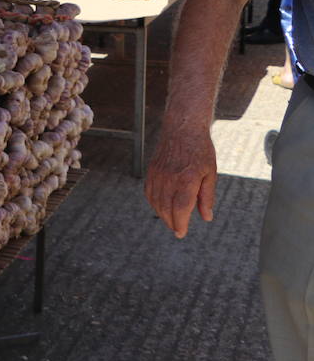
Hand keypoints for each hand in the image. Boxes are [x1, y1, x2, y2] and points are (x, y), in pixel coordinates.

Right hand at [144, 124, 216, 238]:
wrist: (182, 128)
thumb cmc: (200, 150)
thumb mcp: (210, 173)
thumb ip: (207, 197)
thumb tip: (206, 217)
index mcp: (187, 180)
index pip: (181, 208)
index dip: (180, 223)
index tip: (181, 233)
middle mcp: (169, 178)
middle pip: (166, 208)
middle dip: (171, 222)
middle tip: (178, 230)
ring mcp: (158, 174)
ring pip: (156, 201)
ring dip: (162, 214)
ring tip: (170, 220)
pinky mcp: (151, 170)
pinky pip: (149, 191)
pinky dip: (153, 202)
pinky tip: (160, 206)